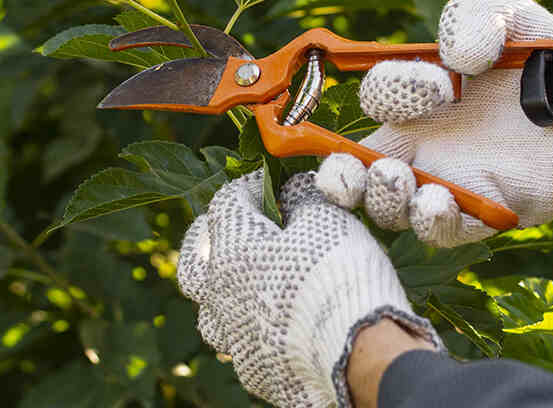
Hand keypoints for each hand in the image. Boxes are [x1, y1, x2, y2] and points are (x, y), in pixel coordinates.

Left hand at [177, 171, 440, 407]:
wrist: (358, 354)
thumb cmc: (338, 275)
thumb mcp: (326, 218)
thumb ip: (302, 197)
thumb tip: (293, 189)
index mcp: (231, 250)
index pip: (226, 203)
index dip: (250, 186)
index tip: (272, 182)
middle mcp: (220, 295)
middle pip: (194, 262)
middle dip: (207, 240)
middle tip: (226, 230)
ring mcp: (233, 337)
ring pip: (209, 311)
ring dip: (221, 292)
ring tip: (243, 283)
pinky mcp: (253, 370)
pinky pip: (241, 344)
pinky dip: (251, 328)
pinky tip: (272, 325)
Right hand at [316, 0, 552, 246]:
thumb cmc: (545, 57)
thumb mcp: (508, 16)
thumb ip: (472, 18)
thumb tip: (457, 58)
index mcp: (416, 100)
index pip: (376, 101)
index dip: (391, 91)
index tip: (438, 83)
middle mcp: (421, 147)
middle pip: (356, 173)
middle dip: (341, 176)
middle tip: (352, 170)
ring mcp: (449, 185)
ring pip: (392, 209)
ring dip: (385, 200)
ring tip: (401, 182)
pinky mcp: (485, 213)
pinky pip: (445, 231)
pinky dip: (433, 221)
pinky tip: (437, 203)